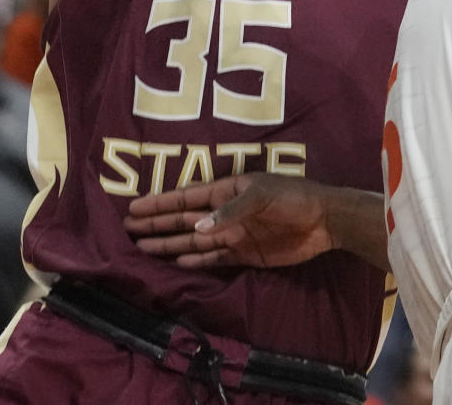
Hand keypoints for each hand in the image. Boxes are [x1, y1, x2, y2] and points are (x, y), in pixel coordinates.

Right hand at [125, 173, 336, 268]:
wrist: (324, 221)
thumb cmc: (293, 197)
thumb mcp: (262, 196)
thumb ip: (230, 212)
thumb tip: (197, 229)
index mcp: (226, 191)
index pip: (186, 198)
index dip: (160, 203)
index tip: (134, 208)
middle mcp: (224, 213)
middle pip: (183, 220)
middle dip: (157, 224)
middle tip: (127, 230)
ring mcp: (233, 234)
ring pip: (193, 240)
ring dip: (169, 243)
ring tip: (143, 248)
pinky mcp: (244, 253)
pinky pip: (212, 258)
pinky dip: (194, 260)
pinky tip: (176, 261)